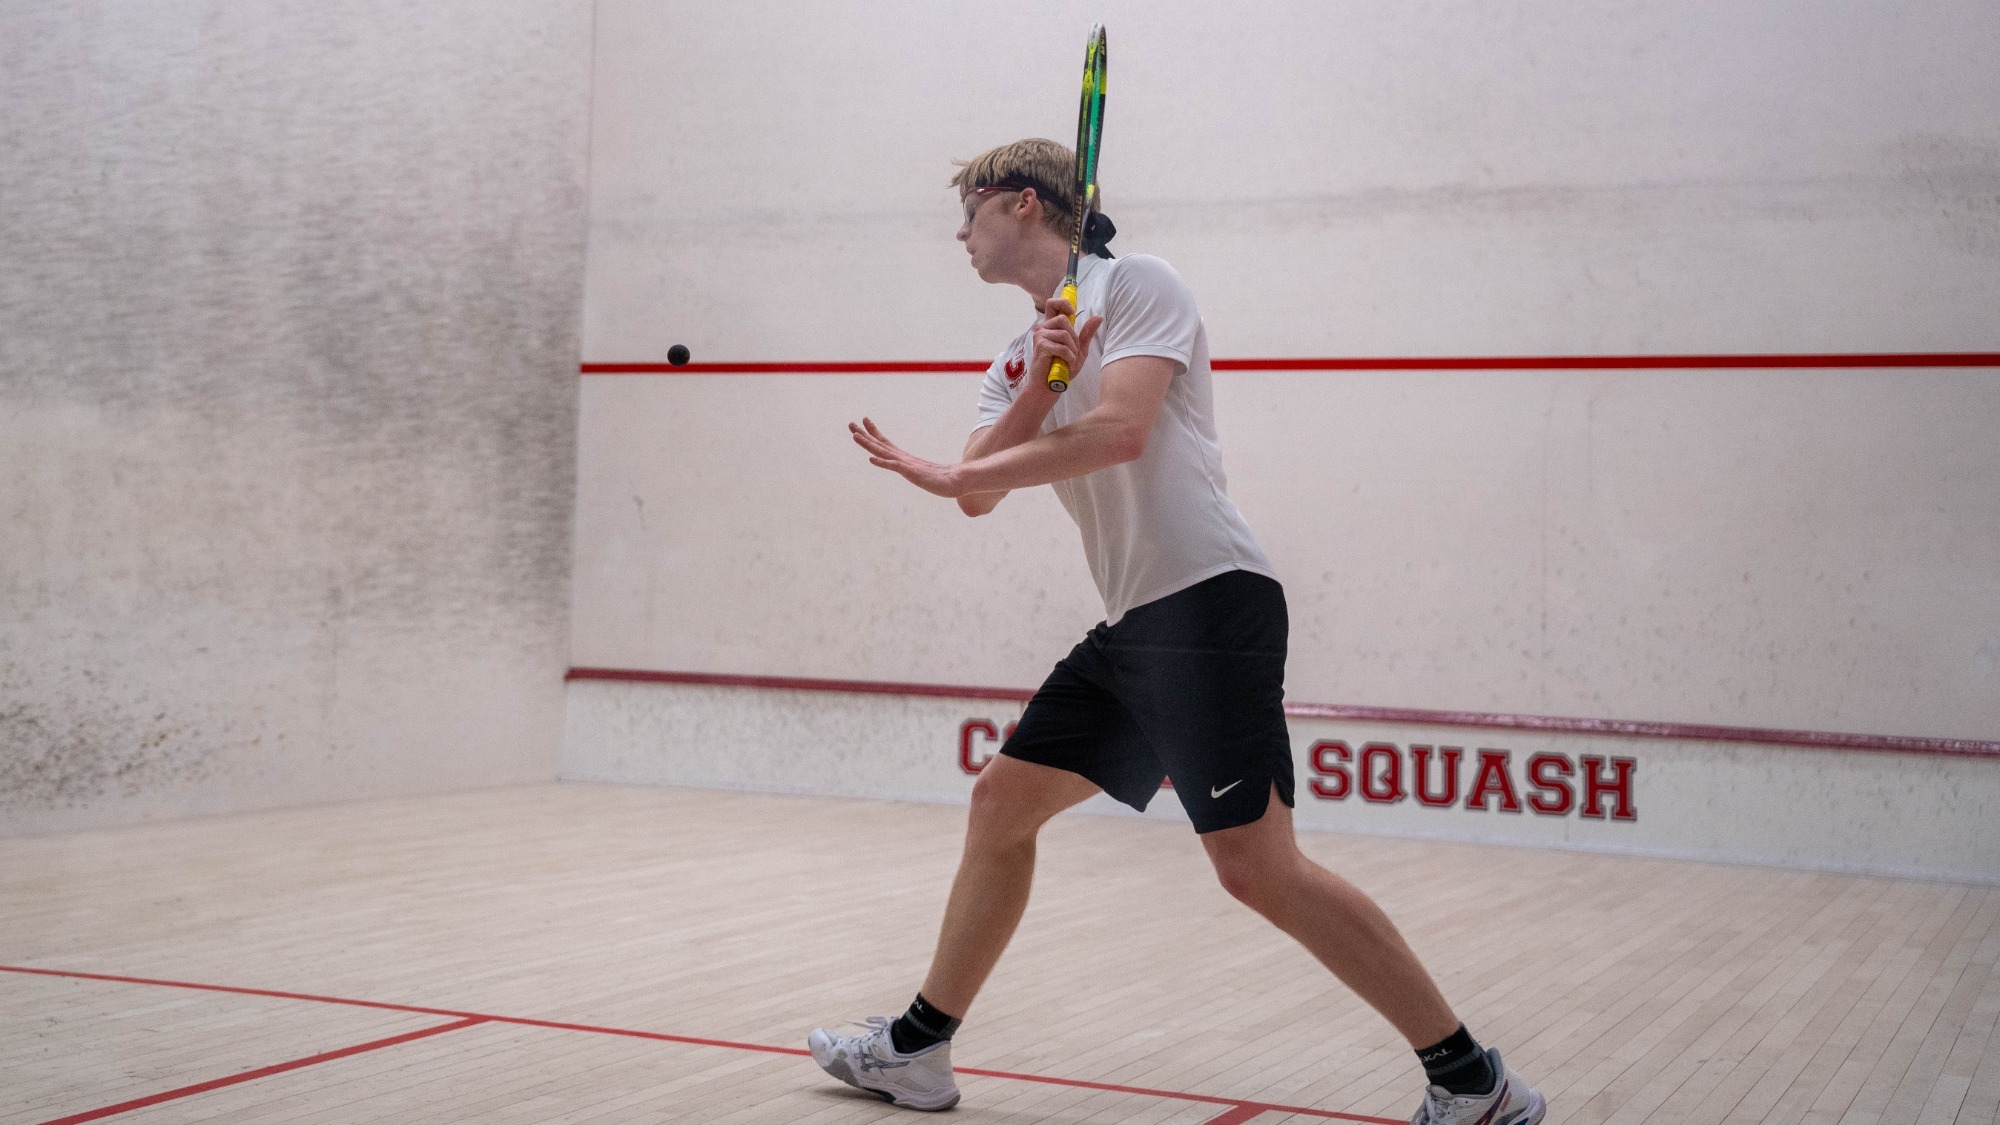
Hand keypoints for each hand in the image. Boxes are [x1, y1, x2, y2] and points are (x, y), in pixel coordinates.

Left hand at [850, 417, 965, 497]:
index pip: (885, 442)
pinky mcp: (912, 472)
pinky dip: (882, 462)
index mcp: (904, 458)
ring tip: (855, 436)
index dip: (873, 432)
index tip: (863, 421)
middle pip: (880, 444)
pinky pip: (894, 466)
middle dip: (864, 434)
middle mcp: (903, 458)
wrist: (957, 481)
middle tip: (850, 424)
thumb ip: (917, 471)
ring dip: (868, 444)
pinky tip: (871, 459)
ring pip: (884, 452)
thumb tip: (915, 471)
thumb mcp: (924, 475)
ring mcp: (907, 464)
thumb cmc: (943, 479)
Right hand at [1032, 297, 1102, 384]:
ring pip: (1064, 334)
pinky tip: (1066, 364)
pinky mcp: (1041, 346)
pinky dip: (1069, 357)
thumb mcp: (1079, 349)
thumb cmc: (1062, 367)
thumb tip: (1099, 317)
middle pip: (1063, 320)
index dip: (1063, 303)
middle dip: (1074, 337)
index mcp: (1050, 326)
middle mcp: (1043, 328)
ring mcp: (1040, 336)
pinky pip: (1062, 347)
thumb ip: (1086, 333)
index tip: (1072, 312)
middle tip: (1072, 352)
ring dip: (1072, 350)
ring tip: (1069, 360)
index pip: (1052, 303)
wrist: (1050, 385)